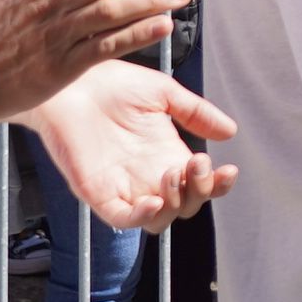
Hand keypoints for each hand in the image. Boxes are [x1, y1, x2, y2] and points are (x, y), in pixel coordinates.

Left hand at [21, 61, 234, 227]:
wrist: (72, 81)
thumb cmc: (112, 84)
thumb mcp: (164, 93)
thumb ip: (196, 113)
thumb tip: (230, 132)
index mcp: (166, 155)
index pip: (199, 185)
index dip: (217, 185)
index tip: (228, 169)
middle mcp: (148, 176)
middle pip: (185, 206)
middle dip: (199, 190)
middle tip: (197, 163)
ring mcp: (123, 187)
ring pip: (158, 220)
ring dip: (175, 204)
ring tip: (173, 174)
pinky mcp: (97, 193)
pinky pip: (122, 219)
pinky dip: (140, 217)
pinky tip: (153, 201)